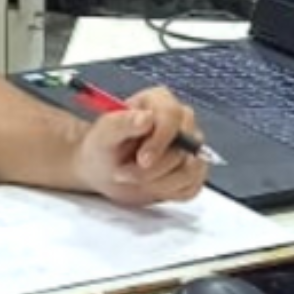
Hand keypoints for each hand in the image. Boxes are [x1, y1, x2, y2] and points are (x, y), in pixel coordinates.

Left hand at [71, 86, 209, 206]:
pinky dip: (167, 192)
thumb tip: (146, 118)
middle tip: (123, 174)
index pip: (173, 116)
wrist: (101, 171)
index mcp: (160, 102)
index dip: (160, 140)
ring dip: (157, 183)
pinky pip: (191, 187)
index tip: (142, 160)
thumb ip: (121, 124)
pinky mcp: (191, 171)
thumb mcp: (103, 136)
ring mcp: (190, 147)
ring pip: (190, 170)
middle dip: (153, 169)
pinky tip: (148, 186)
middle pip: (185, 147)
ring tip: (131, 178)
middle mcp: (181, 121)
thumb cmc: (102, 148)